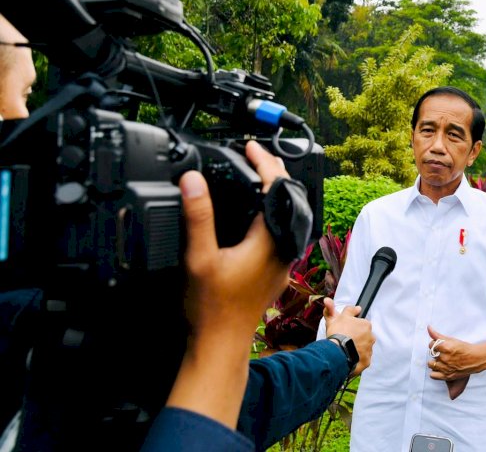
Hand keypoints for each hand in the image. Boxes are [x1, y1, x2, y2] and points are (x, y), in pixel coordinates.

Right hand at [181, 140, 290, 338]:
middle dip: (272, 172)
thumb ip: (198, 217)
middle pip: (287, 199)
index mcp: (271, 240)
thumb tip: (193, 180)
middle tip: (253, 155)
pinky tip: (254, 211)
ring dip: (273, 192)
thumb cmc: (212, 308)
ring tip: (254, 175)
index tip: (250, 147)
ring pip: (285, 215)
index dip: (264, 163)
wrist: (222, 343)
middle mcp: (284, 248)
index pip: (277, 188)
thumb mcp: (199, 257)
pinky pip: (280, 230)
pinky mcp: (276, 269)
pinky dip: (269, 212)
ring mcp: (283, 260)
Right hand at [323, 297, 374, 375]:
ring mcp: (369, 350)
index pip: (361, 325)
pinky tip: (348, 358)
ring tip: (345, 350)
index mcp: (366, 325)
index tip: (345, 331)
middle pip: (364, 337)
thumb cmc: (338, 333)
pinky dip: (357, 359)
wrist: (337, 352)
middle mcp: (371, 337)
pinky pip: (362, 359)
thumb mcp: (338, 317)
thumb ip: (343, 309)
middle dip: (356, 338)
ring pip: (363, 348)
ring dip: (357, 348)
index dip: (352, 327)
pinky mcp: (366, 361)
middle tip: (345, 340)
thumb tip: (347, 304)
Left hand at [426, 326, 485, 380]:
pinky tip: (440, 368)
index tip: (440, 346)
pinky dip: (435, 372)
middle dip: (436, 352)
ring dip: (434, 362)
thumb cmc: (464, 348)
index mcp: (446, 347)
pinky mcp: (447, 375)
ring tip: (441, 360)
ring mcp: (446, 368)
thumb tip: (428, 327)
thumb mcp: (451, 339)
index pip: (431, 344)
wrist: (476, 359)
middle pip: (431, 354)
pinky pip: (433, 375)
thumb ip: (438, 335)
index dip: (435, 344)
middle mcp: (445, 358)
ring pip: (431, 364)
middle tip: (443, 352)